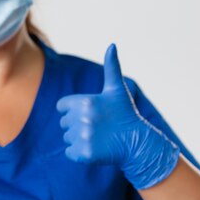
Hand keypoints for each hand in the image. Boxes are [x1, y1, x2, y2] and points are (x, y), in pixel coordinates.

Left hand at [56, 44, 179, 189]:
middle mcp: (82, 118)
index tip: (89, 113)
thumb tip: (112, 44)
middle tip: (96, 127)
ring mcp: (83, 137)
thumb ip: (111, 67)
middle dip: (76, 125)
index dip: (72, 110)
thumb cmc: (125, 114)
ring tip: (97, 137)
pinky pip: (70, 153)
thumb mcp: (117, 89)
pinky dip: (78, 153)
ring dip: (78, 139)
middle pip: (64, 123)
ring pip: (67, 138)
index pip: (62, 106)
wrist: (137, 143)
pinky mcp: (85, 154)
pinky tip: (94, 149)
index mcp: (85, 101)